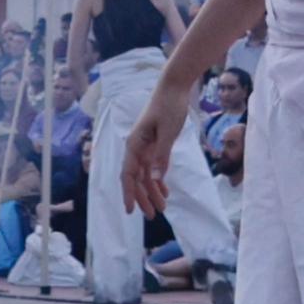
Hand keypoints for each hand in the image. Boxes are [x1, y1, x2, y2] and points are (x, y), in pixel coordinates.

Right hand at [118, 84, 191, 215]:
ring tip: (162, 208)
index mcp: (135, 144)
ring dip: (153, 191)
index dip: (129, 194)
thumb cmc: (169, 106)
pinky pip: (154, 166)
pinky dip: (159, 179)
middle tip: (153, 216)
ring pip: (146, 175)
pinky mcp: (155, 144)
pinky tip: (165, 191)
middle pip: (136, 178)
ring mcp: (146, 146)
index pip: (128, 175)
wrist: (174, 87)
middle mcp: (137, 147)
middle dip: (143, 198)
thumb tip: (154, 178)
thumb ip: (161, 155)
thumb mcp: (168, 131)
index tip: (130, 211)